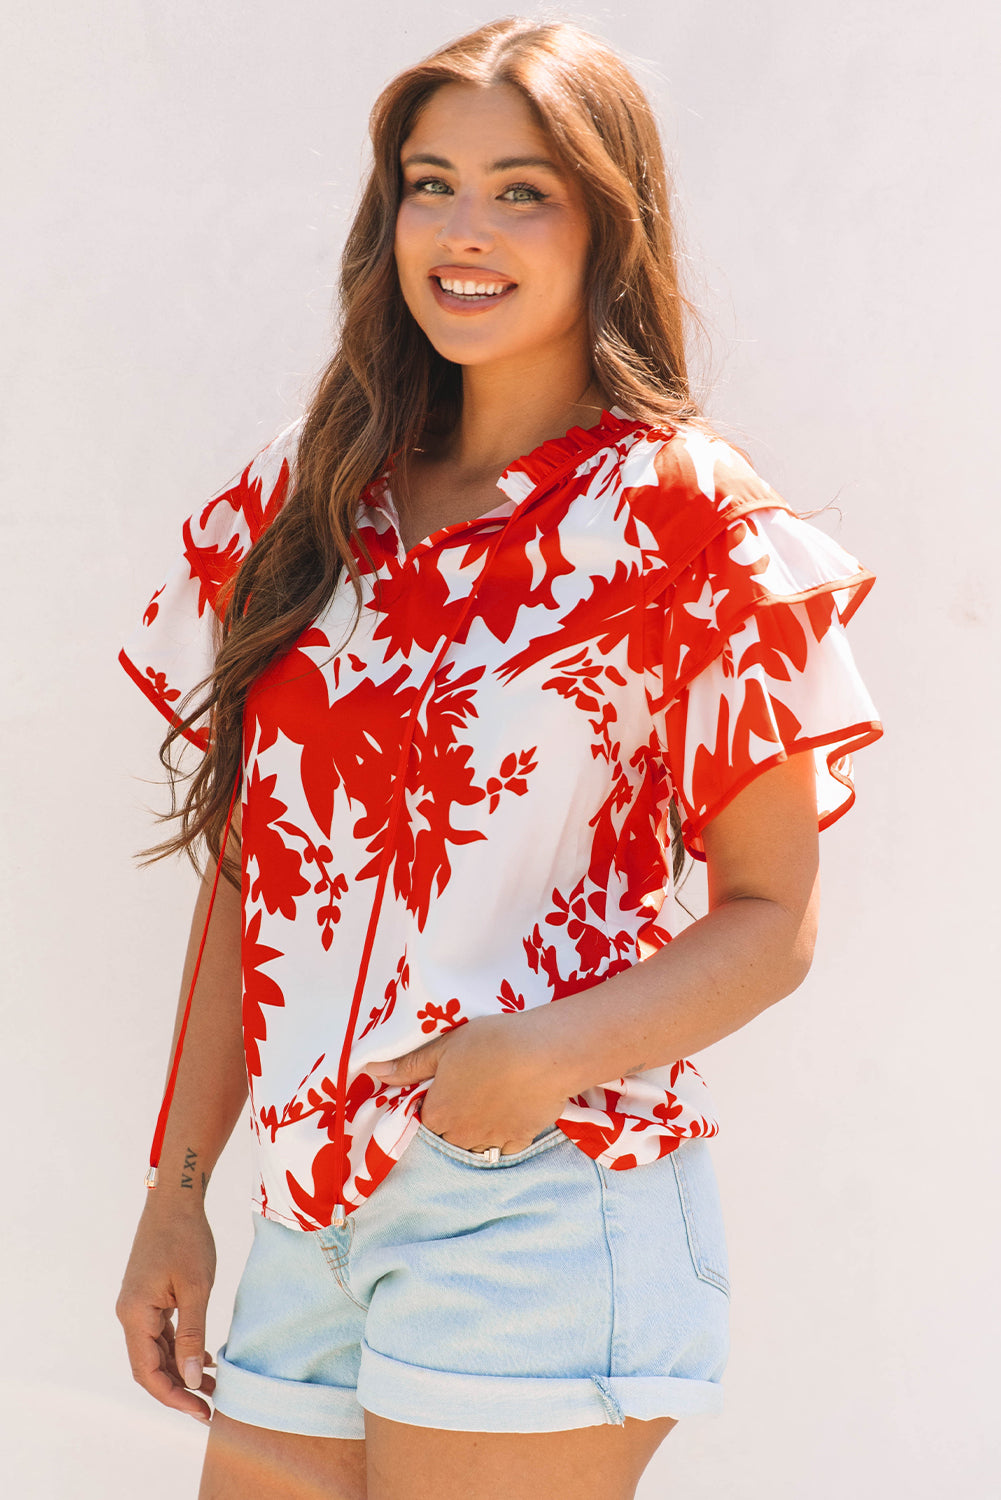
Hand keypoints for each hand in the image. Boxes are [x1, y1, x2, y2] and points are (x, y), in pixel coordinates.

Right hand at [115, 1199, 217, 1424]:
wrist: (176, 1200)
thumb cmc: (187, 1238)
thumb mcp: (196, 1288)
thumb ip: (192, 1335)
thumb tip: (189, 1379)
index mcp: (135, 1314)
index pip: (148, 1372)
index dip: (173, 1397)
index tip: (200, 1411)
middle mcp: (130, 1314)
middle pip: (150, 1366)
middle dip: (178, 1389)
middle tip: (210, 1406)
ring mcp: (138, 1305)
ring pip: (156, 1351)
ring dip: (181, 1370)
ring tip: (212, 1387)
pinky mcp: (149, 1297)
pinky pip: (161, 1333)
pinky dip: (180, 1348)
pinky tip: (203, 1358)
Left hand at [369, 1012, 569, 1155]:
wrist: (543, 1054)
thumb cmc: (490, 1043)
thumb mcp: (444, 1046)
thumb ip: (409, 1065)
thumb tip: (372, 1072)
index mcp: (437, 1114)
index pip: (422, 1122)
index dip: (431, 1106)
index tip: (444, 1089)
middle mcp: (459, 1137)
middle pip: (446, 1139)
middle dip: (452, 1123)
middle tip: (469, 1094)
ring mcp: (490, 1142)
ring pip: (473, 1148)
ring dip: (475, 1134)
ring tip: (488, 1105)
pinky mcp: (520, 1142)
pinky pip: (503, 1150)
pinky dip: (502, 1140)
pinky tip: (507, 1117)